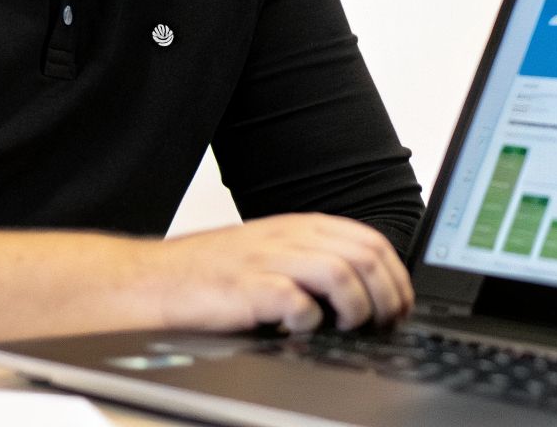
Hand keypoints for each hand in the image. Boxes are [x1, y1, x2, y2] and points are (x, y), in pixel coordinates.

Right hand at [139, 214, 412, 333]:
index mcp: (302, 227)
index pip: (371, 242)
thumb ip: (314, 259)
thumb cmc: (213, 272)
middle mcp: (291, 238)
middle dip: (388, 294)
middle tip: (386, 323)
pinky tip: (302, 329)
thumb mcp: (272, 252)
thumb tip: (366, 290)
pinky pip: (297, 301)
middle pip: (365, 256)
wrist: (155, 279)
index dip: (396, 277)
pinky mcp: (248, 288)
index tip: (401, 305)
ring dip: (358, 306)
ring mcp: (269, 260)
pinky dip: (310, 320)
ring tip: (351, 326)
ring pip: (342, 273)